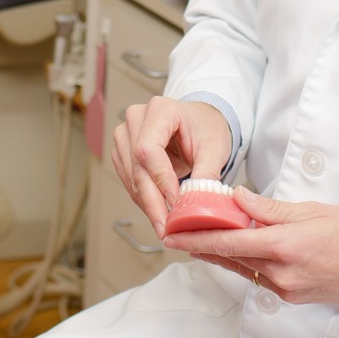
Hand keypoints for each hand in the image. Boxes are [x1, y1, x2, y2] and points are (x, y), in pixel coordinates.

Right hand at [112, 96, 234, 236]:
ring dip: (147, 204)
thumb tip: (198, 200)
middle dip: (152, 201)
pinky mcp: (123, 150)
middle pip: (137, 166)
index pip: (148, 149)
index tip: (175, 203)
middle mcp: (137, 118)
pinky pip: (128, 180)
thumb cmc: (207, 128)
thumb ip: (207, 172)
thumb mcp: (215, 147)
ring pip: (131, 177)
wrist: (199, 124)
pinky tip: (157, 211)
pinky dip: (143, 199)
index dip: (160, 179)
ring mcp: (126, 134)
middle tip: (166, 227)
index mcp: (161, 109)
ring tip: (165, 224)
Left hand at [163, 188, 338, 306]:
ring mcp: (288, 289)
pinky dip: (248, 262)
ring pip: (245, 268)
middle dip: (203, 245)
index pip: (229, 241)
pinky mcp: (296, 297)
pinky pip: (262, 278)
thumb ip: (271, 209)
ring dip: (225, 253)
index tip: (173, 233)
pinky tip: (242, 248)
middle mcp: (282, 274)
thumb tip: (238, 198)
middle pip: (231, 257)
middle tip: (177, 234)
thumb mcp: (315, 211)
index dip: (196, 238)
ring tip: (204, 237)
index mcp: (285, 247)